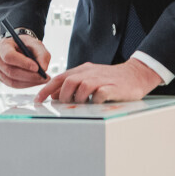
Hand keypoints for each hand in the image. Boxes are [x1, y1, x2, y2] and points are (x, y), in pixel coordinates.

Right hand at [0, 35, 50, 88]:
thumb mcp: (35, 43)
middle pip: (11, 71)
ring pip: (12, 81)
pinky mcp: (1, 78)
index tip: (37, 67)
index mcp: (1, 46)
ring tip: (43, 79)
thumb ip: (41, 53)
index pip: (9, 56)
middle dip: (29, 76)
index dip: (23, 63)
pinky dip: (26, 84)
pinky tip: (36, 81)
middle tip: (44, 77)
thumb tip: (44, 68)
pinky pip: (13, 85)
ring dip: (29, 82)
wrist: (17, 46)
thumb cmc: (25, 44)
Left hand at [36, 59, 161, 104]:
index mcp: (83, 70)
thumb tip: (55, 95)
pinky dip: (95, 101)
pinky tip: (97, 104)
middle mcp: (90, 73)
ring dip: (78, 99)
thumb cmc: (111, 79)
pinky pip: (99, 95)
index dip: (47, 89)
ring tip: (83, 105)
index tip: (38, 100)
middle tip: (67, 105)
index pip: (60, 78)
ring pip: (82, 88)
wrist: (136, 74)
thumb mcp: (91, 77)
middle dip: (64, 97)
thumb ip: (74, 84)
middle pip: (69, 82)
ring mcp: (102, 80)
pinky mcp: (112, 88)